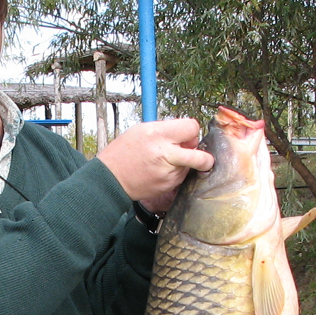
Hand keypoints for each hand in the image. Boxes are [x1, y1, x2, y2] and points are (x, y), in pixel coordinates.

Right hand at [96, 118, 213, 211]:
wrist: (111, 178)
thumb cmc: (124, 152)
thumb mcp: (142, 130)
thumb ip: (167, 130)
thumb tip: (188, 135)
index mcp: (158, 135)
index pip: (192, 128)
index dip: (191, 131)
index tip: (186, 135)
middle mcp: (165, 154)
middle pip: (201, 155)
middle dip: (204, 156)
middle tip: (199, 156)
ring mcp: (168, 173)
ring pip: (191, 167)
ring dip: (184, 163)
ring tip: (164, 161)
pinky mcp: (168, 186)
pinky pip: (181, 177)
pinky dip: (176, 173)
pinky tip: (160, 170)